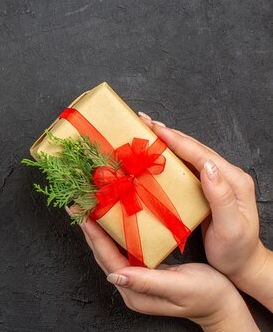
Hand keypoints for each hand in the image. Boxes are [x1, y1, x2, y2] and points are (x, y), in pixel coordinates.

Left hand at [79, 216, 258, 330]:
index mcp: (134, 292)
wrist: (224, 306)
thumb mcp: (178, 287)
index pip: (107, 257)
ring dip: (98, 228)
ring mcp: (135, 279)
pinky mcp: (143, 271)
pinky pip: (122, 248)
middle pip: (102, 252)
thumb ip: (147, 282)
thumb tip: (116, 276)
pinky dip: (113, 231)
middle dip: (89, 228)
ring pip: (110, 249)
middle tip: (77, 203)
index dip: (93, 234)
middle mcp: (129, 286)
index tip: (81, 213)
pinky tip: (111, 218)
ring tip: (88, 206)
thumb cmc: (207, 296)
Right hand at [138, 113, 272, 310]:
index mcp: (233, 181)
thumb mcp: (230, 227)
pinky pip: (186, 167)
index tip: (156, 129)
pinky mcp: (206, 188)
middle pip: (194, 148)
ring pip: (189, 154)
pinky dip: (169, 156)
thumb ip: (220, 196)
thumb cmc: (236, 250)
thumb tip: (209, 167)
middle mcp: (226, 175)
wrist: (242, 265)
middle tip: (144, 121)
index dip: (177, 140)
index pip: (202, 154)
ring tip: (147, 130)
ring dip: (168, 141)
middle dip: (168, 133)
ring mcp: (216, 180)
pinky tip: (156, 152)